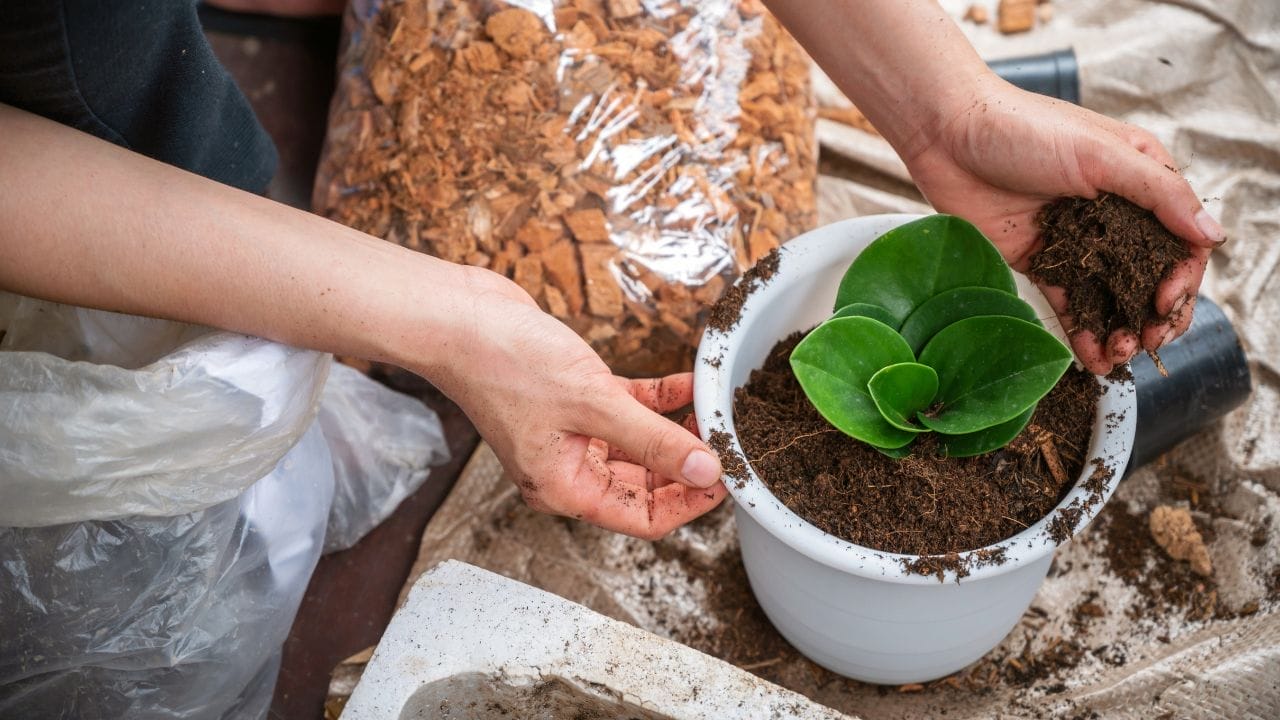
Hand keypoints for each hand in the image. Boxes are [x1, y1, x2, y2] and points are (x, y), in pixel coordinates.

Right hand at [419, 268, 726, 539]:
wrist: (458, 317)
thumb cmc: (504, 365)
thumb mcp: (593, 405)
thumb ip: (654, 440)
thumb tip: (707, 472)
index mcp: (564, 488)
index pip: (645, 517)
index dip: (691, 502)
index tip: (729, 478)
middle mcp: (569, 468)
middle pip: (647, 483)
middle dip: (689, 463)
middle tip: (731, 442)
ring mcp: (572, 433)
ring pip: (641, 443)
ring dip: (678, 428)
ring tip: (716, 410)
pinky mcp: (576, 397)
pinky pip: (630, 408)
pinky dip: (660, 398)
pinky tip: (689, 383)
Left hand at [902, 76, 1221, 374]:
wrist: (948, 134)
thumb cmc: (1026, 129)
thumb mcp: (1101, 154)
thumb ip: (1159, 195)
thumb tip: (1213, 236)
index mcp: (1139, 181)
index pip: (1179, 241)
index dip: (1181, 279)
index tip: (1163, 304)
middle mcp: (1114, 214)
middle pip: (1149, 275)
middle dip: (1153, 314)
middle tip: (1147, 343)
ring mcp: (1076, 241)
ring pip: (1111, 295)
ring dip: (1121, 329)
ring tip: (1118, 356)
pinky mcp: (1039, 261)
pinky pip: (1069, 302)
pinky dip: (1083, 331)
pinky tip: (1092, 358)